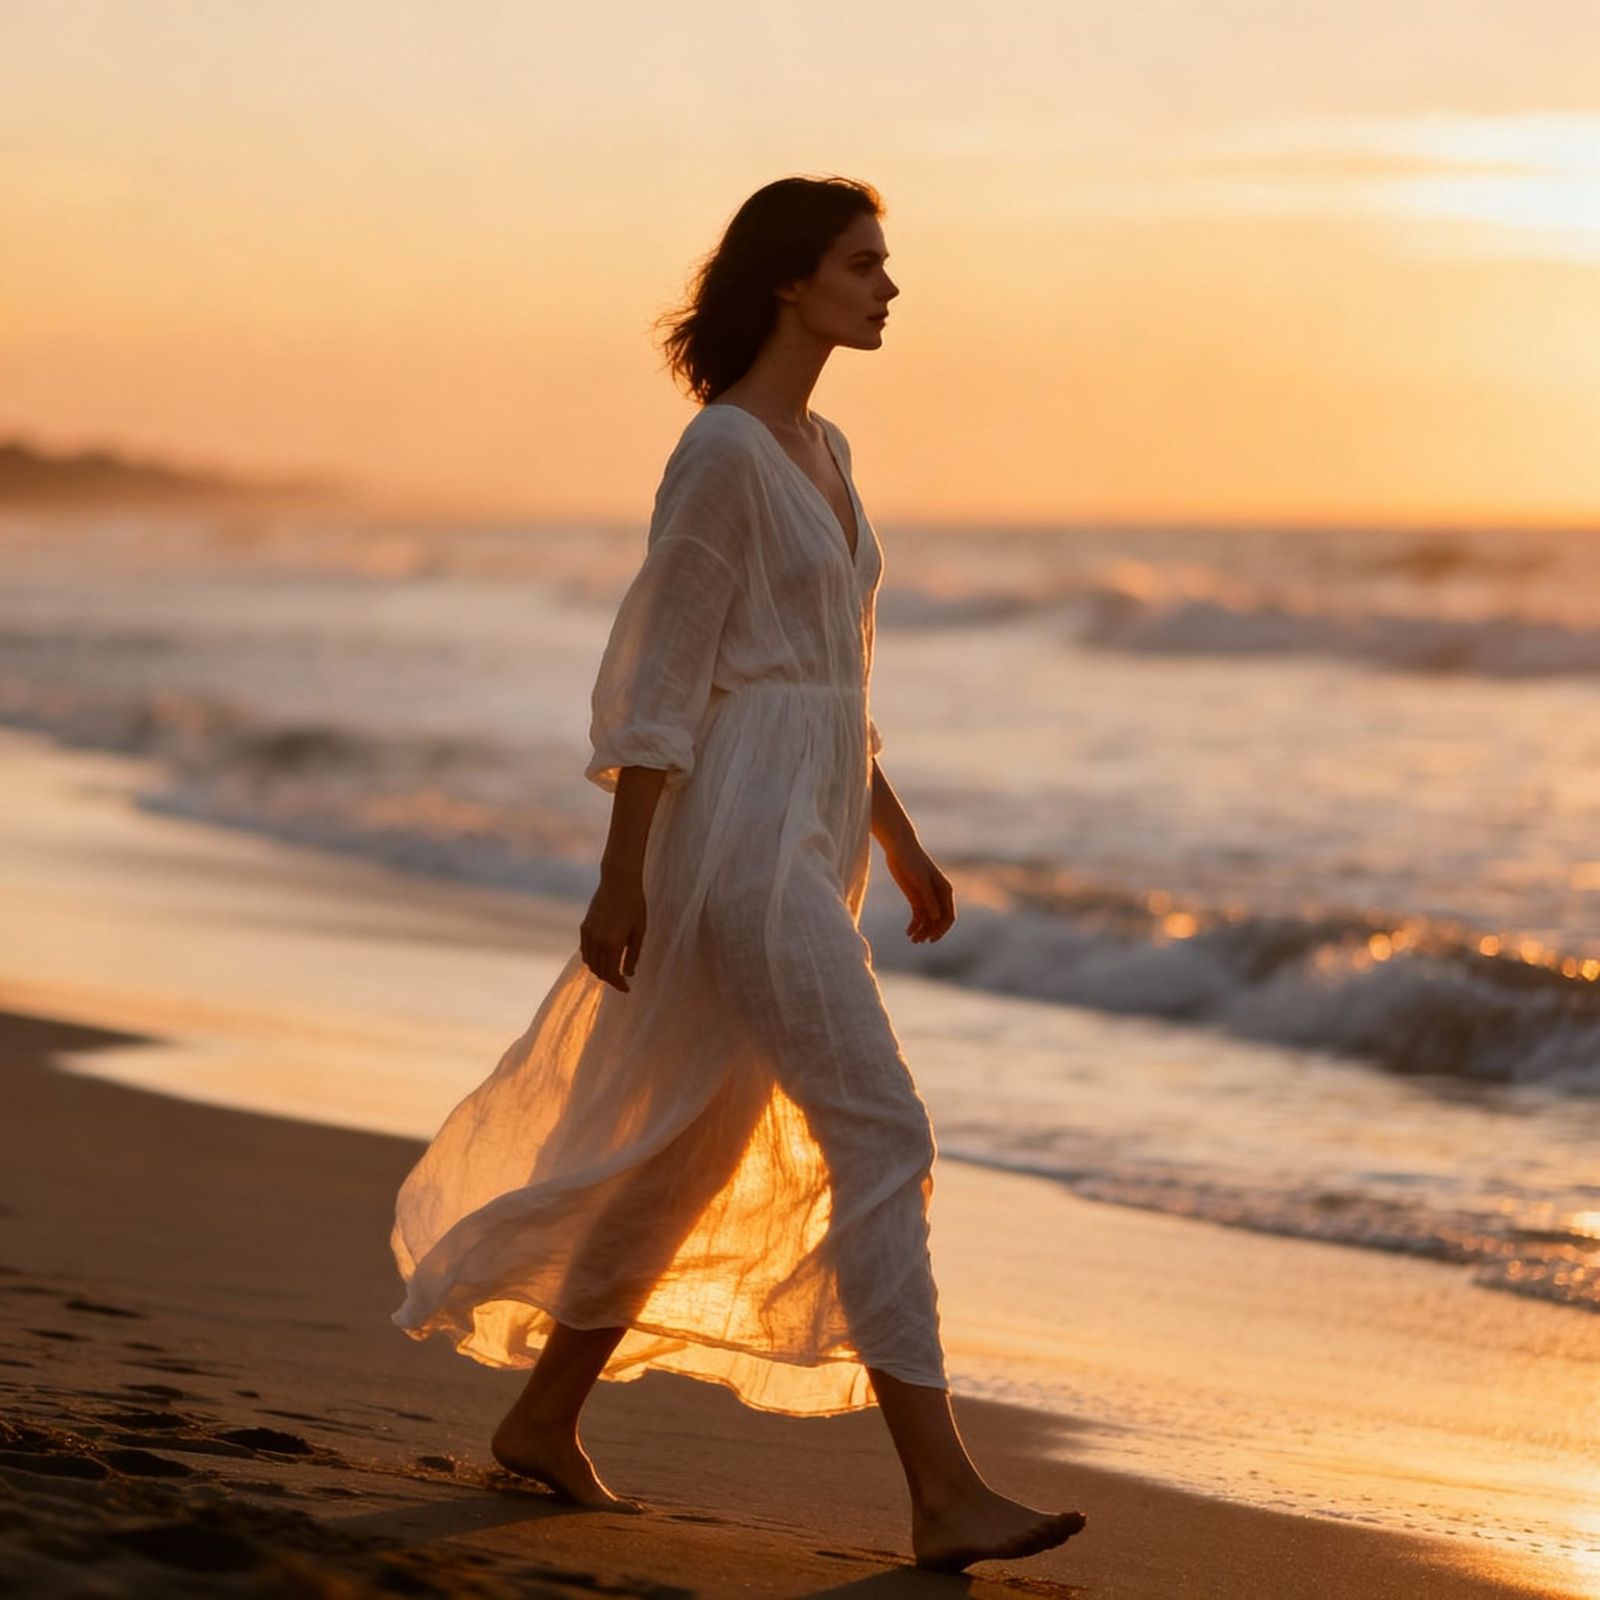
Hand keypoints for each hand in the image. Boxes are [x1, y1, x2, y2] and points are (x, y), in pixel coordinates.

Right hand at [581, 870, 647, 990]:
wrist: (618, 881)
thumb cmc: (634, 905)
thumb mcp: (639, 931)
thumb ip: (633, 955)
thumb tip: (629, 974)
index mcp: (612, 943)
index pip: (611, 973)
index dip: (619, 984)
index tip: (627, 989)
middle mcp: (597, 941)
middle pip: (599, 971)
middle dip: (610, 979)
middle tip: (621, 981)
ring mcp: (588, 934)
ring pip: (589, 962)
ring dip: (599, 970)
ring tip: (612, 971)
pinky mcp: (584, 926)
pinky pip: (584, 950)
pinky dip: (591, 959)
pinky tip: (601, 958)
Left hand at [883, 837, 956, 943]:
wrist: (899, 849)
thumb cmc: (912, 861)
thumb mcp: (921, 880)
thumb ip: (929, 898)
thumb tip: (937, 918)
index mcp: (945, 891)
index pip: (948, 915)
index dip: (942, 929)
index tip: (932, 938)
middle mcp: (938, 896)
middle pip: (938, 921)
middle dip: (931, 932)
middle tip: (920, 941)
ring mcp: (927, 898)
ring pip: (928, 921)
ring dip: (922, 931)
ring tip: (913, 939)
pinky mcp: (915, 898)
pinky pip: (918, 917)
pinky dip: (914, 925)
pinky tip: (908, 932)